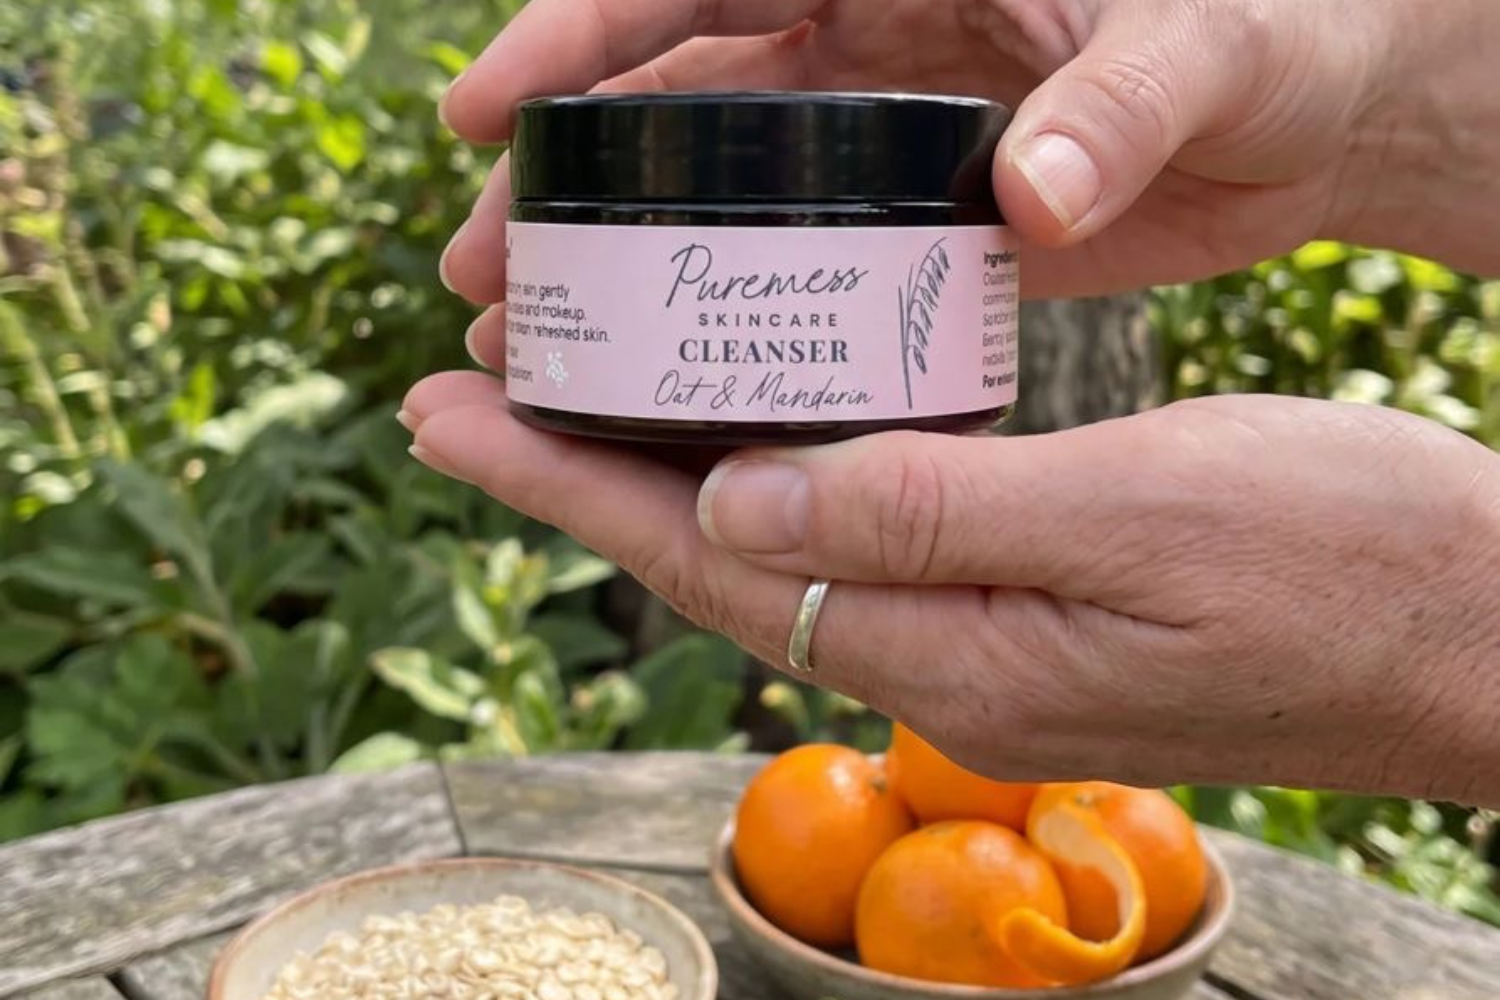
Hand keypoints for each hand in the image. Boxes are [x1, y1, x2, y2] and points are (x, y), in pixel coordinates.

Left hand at [403, 377, 1499, 804]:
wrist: (1478, 634)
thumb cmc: (1347, 563)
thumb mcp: (1143, 512)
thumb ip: (933, 515)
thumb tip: (736, 501)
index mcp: (950, 646)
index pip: (704, 557)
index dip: (565, 482)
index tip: (454, 409)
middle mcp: (941, 659)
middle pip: (710, 558)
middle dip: (574, 474)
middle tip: (461, 392)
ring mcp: (985, 640)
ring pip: (773, 549)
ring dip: (657, 476)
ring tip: (565, 402)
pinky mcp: (1029, 608)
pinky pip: (854, 539)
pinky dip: (770, 480)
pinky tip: (742, 438)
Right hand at [439, 0, 1404, 309]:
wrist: (1335, 107)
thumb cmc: (1289, 28)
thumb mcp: (1210, 46)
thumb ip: (1122, 103)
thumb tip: (1035, 192)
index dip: (578, 32)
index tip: (480, 110)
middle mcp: (871, 35)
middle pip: (673, 97)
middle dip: (570, 181)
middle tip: (484, 276)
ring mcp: (887, 134)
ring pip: (716, 191)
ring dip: (628, 263)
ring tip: (541, 345)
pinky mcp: (921, 217)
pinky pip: (801, 261)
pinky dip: (734, 313)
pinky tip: (679, 379)